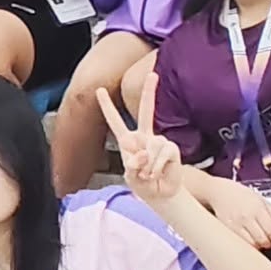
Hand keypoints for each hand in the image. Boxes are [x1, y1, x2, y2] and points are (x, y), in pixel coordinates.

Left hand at [94, 74, 181, 205]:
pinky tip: (157, 173)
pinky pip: (162, 153)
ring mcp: (158, 141)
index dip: (107, 106)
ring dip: (148, 166)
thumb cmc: (143, 185)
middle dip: (149, 92)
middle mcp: (144, 137)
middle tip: (153, 74)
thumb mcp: (131, 176)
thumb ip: (132, 165)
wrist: (161, 194)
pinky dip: (157, 167)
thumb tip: (143, 153)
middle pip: (146, 111)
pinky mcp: (171, 149)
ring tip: (148, 175)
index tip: (99, 89)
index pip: (115, 121)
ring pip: (151, 146)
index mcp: (128, 141)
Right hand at [204, 179, 270, 251]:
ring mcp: (235, 225)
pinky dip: (248, 245)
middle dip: (270, 244)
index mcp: (258, 209)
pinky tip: (250, 239)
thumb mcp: (263, 202)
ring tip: (260, 240)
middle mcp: (246, 217)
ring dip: (259, 246)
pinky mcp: (227, 230)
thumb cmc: (241, 195)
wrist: (219, 192)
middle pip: (263, 240)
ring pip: (252, 245)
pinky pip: (241, 244)